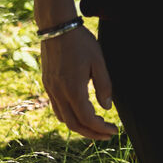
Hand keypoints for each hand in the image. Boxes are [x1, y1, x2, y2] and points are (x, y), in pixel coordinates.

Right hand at [40, 26, 117, 140]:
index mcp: (73, 89)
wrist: (57, 28)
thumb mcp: (99, 61)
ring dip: (80, 127)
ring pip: (64, 119)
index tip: (114, 130)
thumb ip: (104, 85)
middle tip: (108, 135)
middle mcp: (58, 93)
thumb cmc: (81, 42)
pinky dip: (70, 117)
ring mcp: (50, 90)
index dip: (101, 128)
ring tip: (96, 128)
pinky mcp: (47, 85)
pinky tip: (81, 114)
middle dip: (92, 133)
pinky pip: (57, 109)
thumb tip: (106, 107)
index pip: (87, 119)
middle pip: (74, 124)